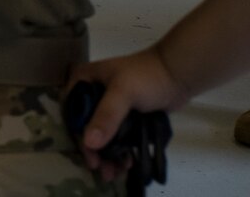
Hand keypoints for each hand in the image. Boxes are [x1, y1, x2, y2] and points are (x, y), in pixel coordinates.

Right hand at [65, 50, 188, 179]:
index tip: (89, 156)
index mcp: (83, 80)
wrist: (178, 75)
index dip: (77, 135)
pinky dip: (119, 150)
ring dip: (107, 154)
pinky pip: (116, 136)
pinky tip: (126, 163)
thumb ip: (106, 116)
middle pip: (85, 126)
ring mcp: (108, 105)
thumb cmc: (146, 77)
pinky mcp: (124, 116)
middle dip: (94, 150)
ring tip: (114, 174)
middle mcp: (91, 92)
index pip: (72, 111)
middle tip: (102, 171)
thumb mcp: (124, 93)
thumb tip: (89, 144)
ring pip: (101, 133)